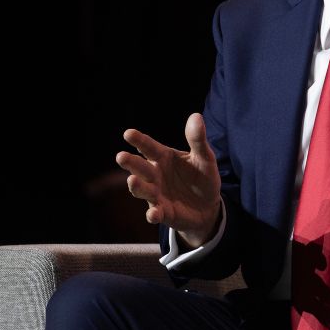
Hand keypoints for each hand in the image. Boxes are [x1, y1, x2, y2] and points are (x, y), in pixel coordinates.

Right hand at [116, 113, 221, 247]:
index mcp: (163, 157)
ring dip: (137, 186)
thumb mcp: (204, 158)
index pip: (149, 147)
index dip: (139, 140)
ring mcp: (156, 194)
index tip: (128, 133)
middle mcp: (155, 175)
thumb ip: (197, 140)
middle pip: (140, 168)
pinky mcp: (162, 213)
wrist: (208, 206)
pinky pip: (155, 214)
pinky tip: (153, 213)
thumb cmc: (202, 177)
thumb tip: (196, 116)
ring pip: (143, 190)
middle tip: (121, 156)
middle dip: (130, 163)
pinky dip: (153, 214)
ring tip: (132, 181)